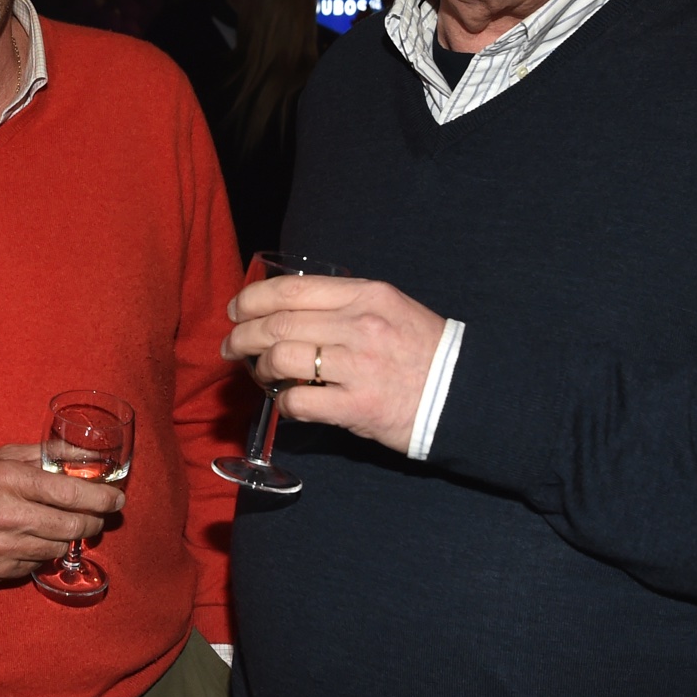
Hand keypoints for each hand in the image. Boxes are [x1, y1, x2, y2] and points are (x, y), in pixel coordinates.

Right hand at [0, 445, 122, 581]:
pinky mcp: (0, 570)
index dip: (101, 498)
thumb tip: (90, 454)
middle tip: (99, 515)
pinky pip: (39, 563)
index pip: (70, 495)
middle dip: (94, 521)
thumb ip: (49, 454)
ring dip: (68, 536)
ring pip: (60, 547)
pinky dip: (43, 550)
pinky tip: (33, 537)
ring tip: (62, 523)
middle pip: (72, 525)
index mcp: (10, 480)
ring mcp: (3, 547)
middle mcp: (7, 515)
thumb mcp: (5, 456)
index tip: (117, 499)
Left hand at [222, 274, 444, 452]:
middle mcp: (360, 325)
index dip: (252, 299)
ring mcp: (359, 366)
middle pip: (278, 324)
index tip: (237, 310)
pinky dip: (283, 402)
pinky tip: (287, 402)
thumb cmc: (423, 351)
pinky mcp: (358, 406)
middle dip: (243, 334)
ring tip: (258, 373)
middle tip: (231, 345)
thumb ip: (345, 303)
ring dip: (260, 367)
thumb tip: (289, 309)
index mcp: (366, 295)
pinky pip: (300, 401)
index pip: (291, 289)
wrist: (464, 394)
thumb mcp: (390, 308)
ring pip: (282, 359)